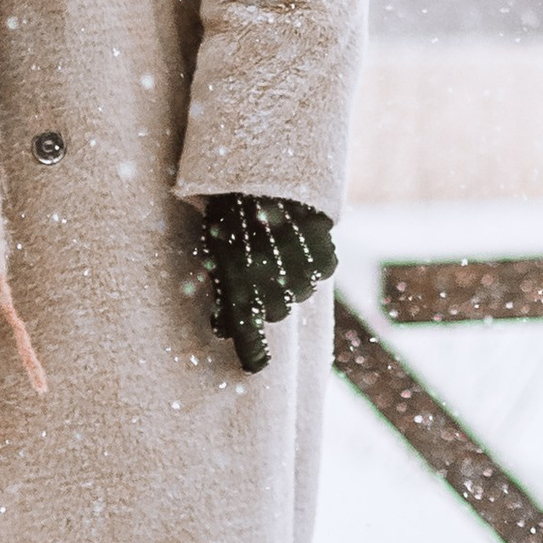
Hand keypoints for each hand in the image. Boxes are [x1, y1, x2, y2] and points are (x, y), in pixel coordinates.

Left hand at [199, 195, 336, 372]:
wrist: (258, 174)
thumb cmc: (231, 214)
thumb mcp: (217, 251)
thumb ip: (225, 292)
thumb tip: (222, 329)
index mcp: (238, 287)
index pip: (246, 331)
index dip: (252, 352)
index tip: (254, 367)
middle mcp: (271, 288)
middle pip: (277, 312)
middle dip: (268, 295)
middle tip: (260, 263)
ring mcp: (301, 277)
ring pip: (301, 291)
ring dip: (292, 275)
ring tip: (277, 243)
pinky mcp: (325, 260)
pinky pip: (322, 270)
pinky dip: (312, 259)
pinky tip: (298, 237)